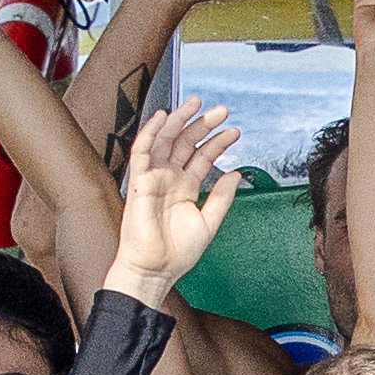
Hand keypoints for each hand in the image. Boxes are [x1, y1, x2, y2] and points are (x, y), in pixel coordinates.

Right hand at [110, 97, 244, 297]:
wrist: (155, 270)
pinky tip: (163, 117)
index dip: (217, 142)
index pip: (202, 157)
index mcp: (185, 188)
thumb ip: (222, 197)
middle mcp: (169, 179)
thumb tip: (236, 174)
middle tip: (221, 111)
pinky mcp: (139, 182)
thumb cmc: (176, 253)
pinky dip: (150, 132)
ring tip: (196, 104)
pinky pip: (142, 151)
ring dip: (179, 120)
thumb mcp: (209, 222)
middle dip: (202, 125)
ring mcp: (154, 178)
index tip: (234, 132)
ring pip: (165, 140)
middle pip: (185, 143)